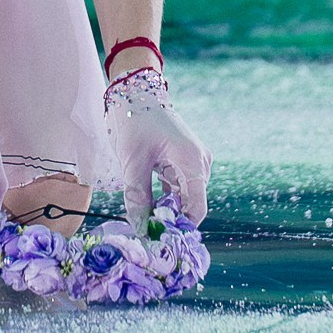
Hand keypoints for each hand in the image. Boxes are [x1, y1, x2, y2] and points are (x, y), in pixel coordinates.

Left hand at [105, 66, 209, 226]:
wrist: (136, 92)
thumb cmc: (135, 121)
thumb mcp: (132, 162)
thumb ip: (137, 198)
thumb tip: (141, 230)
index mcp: (192, 162)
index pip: (197, 209)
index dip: (180, 229)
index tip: (160, 240)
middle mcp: (200, 163)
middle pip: (191, 205)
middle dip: (171, 221)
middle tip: (147, 234)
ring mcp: (194, 162)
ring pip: (184, 198)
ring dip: (166, 210)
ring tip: (144, 221)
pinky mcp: (184, 161)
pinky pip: (179, 188)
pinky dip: (165, 199)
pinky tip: (148, 206)